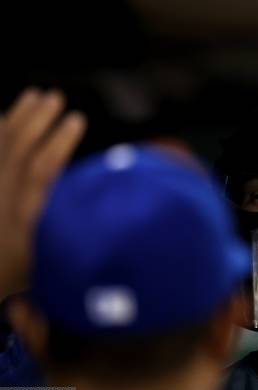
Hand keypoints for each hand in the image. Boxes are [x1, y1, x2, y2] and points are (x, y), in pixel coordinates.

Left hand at [0, 89, 85, 299]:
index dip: (58, 142)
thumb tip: (102, 217)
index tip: (77, 119)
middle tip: (54, 97)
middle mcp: (3, 199)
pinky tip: (3, 116)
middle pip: (17, 150)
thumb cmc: (17, 282)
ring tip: (34, 95)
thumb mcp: (51, 269)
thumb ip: (72, 244)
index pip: (41, 171)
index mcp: (26, 216)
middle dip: (37, 120)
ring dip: (16, 118)